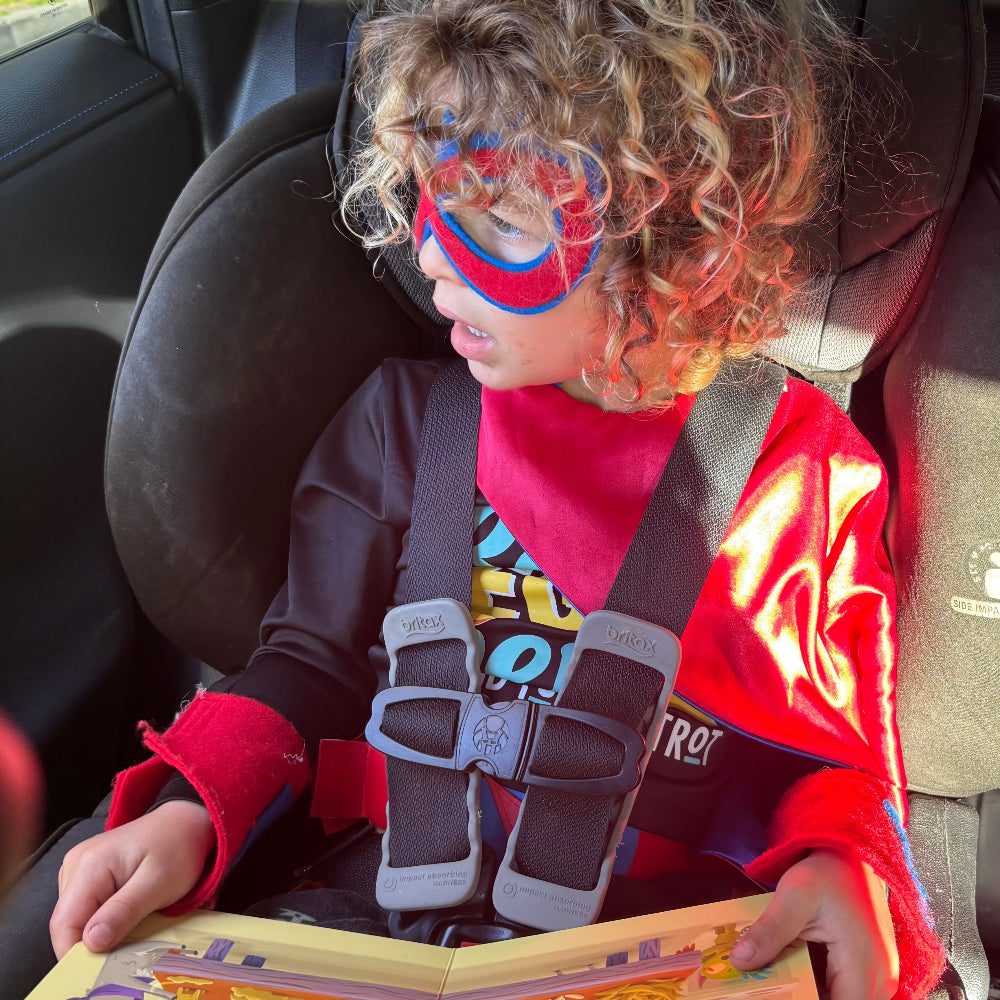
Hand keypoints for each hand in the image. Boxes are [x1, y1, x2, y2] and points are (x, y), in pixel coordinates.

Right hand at [49, 800, 214, 958]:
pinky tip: (125, 916)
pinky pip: (85, 907)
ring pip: (75, 918)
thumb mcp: (158, 883)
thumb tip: (91, 943)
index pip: (64, 922)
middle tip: (122, 952)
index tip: (98, 970)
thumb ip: (124, 911)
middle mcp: (76, 864)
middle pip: (68, 922)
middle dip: (89, 944)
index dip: (75, 953)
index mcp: (90, 864)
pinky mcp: (88, 874)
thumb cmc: (178, 847)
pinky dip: (102, 920)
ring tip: (130, 928)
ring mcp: (79, 867)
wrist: (186, 820)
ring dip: (97, 932)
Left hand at [730, 848, 898, 999]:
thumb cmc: (826, 873)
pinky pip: (849, 989)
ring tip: (781, 979)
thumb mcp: (793, 896)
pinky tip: (797, 974)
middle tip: (772, 986)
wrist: (850, 855)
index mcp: (863, 963)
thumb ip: (769, 932)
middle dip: (805, 996)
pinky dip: (823, 987)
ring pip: (845, 999)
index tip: (779, 993)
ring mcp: (881, 975)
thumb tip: (740, 961)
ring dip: (813, 992)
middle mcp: (881, 977)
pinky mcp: (875, 969)